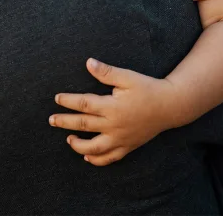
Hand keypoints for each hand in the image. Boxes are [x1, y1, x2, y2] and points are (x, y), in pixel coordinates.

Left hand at [49, 58, 174, 166]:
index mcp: (112, 107)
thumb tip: (88, 62)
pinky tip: (87, 157)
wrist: (170, 106)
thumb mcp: (127, 77)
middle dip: (65, 122)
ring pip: (94, 148)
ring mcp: (121, 138)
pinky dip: (97, 160)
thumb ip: (106, 72)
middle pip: (83, 125)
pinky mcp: (128, 146)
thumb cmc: (148, 88)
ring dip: (78, 146)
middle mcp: (114, 125)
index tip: (57, 99)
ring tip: (68, 140)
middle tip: (51, 120)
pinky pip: (110, 158)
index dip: (68, 101)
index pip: (84, 104)